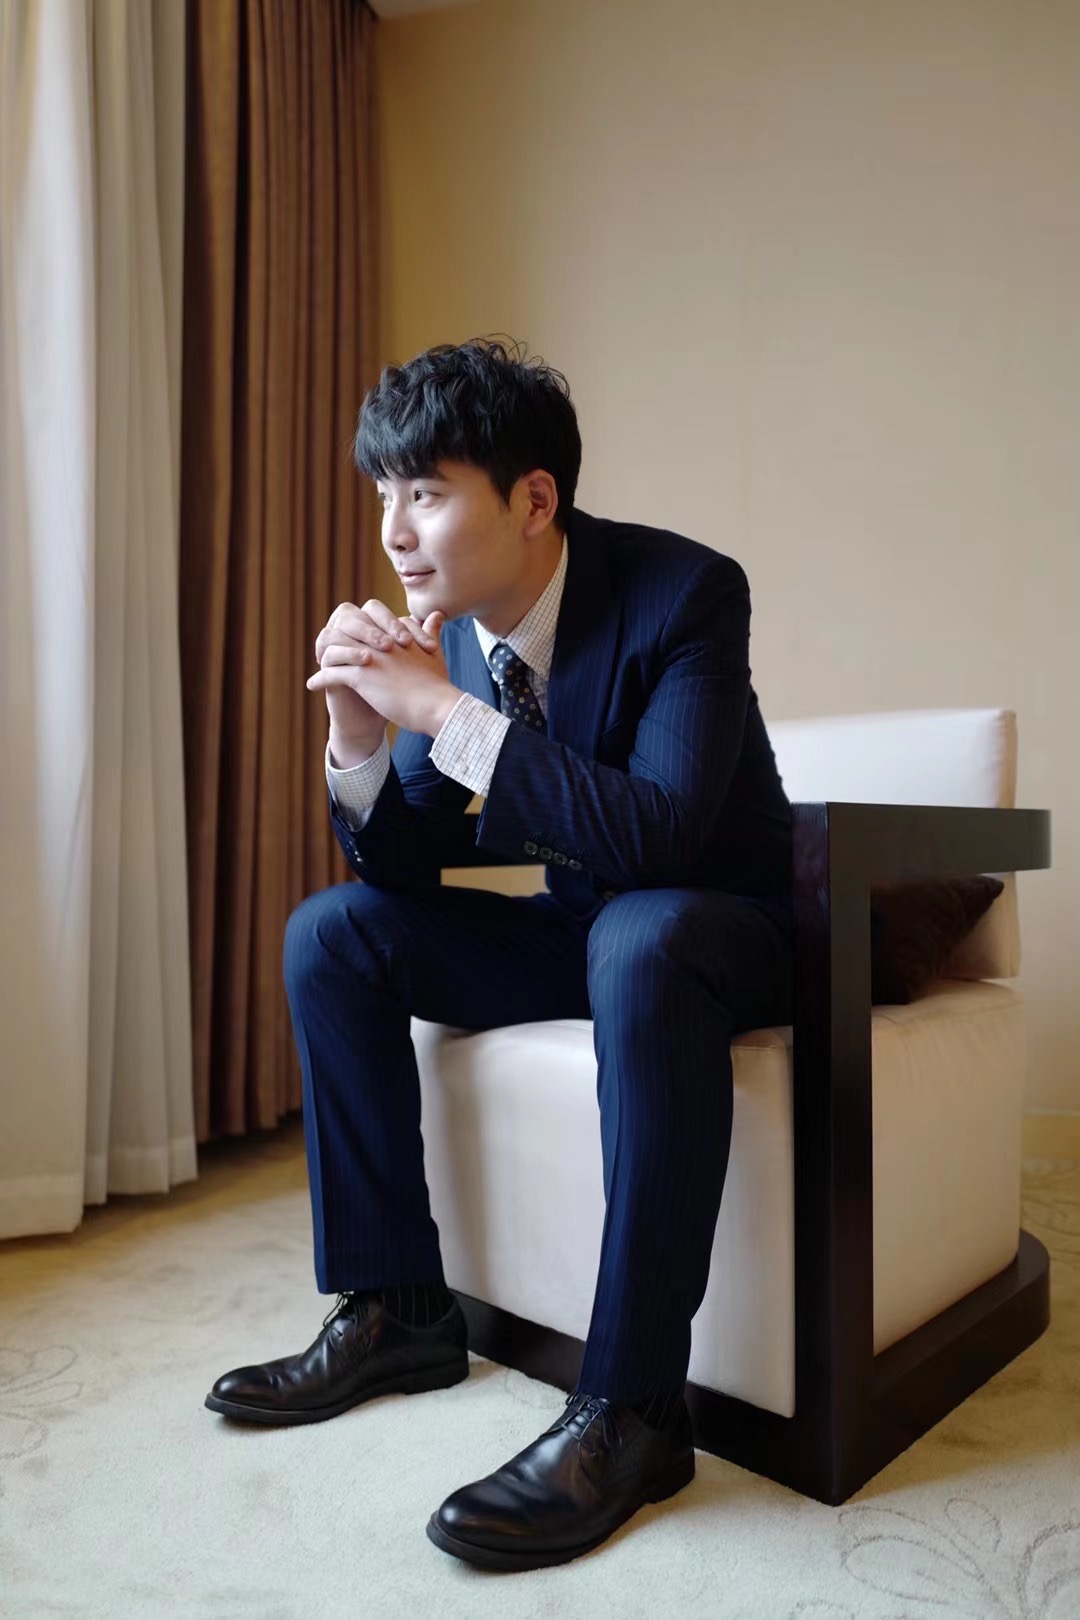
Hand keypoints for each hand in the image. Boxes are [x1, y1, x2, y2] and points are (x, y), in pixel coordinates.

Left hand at [308, 601, 462, 739]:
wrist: (436, 705)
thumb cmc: (437, 683)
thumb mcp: (434, 652)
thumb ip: (431, 631)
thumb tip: (437, 614)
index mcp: (395, 634)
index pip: (367, 620)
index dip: (355, 628)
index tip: (348, 639)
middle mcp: (380, 641)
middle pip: (346, 629)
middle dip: (333, 638)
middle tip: (323, 650)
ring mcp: (369, 657)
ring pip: (334, 648)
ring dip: (323, 657)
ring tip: (317, 665)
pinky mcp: (361, 676)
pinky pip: (331, 673)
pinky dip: (319, 679)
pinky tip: (312, 685)